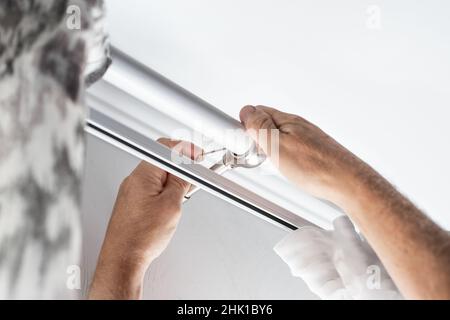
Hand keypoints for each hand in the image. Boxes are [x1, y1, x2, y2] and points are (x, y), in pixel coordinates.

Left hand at [89, 138, 201, 298]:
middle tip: (196, 174)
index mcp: (142, 175)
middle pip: (161, 159)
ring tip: (185, 192)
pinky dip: (165, 188)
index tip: (198, 156)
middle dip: (181, 164)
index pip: (166, 148)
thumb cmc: (140, 238)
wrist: (123, 259)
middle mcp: (133, 179)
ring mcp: (131, 190)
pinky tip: (173, 200)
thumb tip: (188, 170)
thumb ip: (181, 183)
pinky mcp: (131, 201)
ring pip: (157, 173)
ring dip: (174, 178)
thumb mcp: (172, 206)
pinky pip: (151, 186)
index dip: (186, 149)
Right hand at [241, 105, 449, 298]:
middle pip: (267, 125)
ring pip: (278, 139)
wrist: (348, 183)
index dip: (244, 124)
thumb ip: (261, 127)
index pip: (257, 112)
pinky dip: (282, 158)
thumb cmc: (316, 167)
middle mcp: (298, 126)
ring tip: (272, 165)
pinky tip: (286, 170)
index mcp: (288, 120)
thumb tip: (246, 111)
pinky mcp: (312, 152)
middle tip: (256, 156)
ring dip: (269, 150)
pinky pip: (290, 150)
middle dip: (256, 139)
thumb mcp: (278, 146)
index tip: (239, 140)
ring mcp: (306, 139)